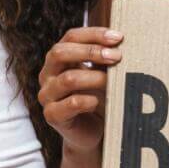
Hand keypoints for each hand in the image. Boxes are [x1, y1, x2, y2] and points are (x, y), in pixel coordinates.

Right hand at [37, 26, 123, 152]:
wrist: (89, 132)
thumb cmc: (95, 98)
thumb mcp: (98, 74)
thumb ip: (104, 58)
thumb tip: (122, 42)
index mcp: (57, 60)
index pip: (70, 37)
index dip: (93, 34)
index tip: (118, 37)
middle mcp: (47, 74)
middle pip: (59, 52)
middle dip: (91, 51)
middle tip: (117, 56)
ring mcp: (47, 95)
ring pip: (68, 79)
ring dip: (96, 77)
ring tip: (113, 80)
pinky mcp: (52, 115)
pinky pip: (72, 103)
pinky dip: (90, 100)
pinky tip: (101, 101)